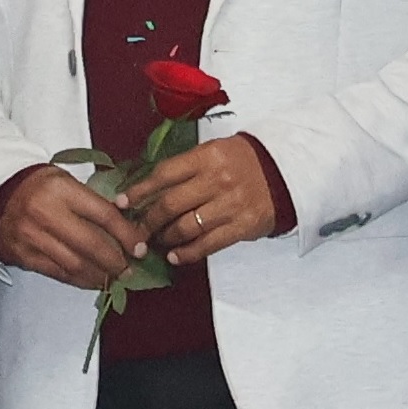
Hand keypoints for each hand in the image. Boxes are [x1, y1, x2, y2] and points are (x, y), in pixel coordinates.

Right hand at [0, 165, 143, 285]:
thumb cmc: (38, 187)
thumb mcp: (66, 182)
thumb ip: (93, 202)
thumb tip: (127, 227)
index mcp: (61, 189)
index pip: (104, 214)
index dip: (126, 234)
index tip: (140, 247)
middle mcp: (46, 213)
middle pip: (91, 245)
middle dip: (116, 261)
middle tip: (129, 269)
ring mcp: (32, 237)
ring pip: (75, 264)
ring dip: (100, 275)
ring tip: (114, 278)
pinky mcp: (23, 255)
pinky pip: (58, 273)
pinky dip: (79, 280)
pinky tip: (92, 280)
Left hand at [123, 135, 280, 266]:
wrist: (284, 172)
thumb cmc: (243, 161)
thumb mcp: (214, 152)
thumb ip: (185, 168)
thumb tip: (148, 188)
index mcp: (207, 156)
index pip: (164, 174)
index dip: (139, 190)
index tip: (122, 202)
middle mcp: (218, 179)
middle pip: (171, 204)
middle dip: (148, 220)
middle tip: (137, 230)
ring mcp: (231, 204)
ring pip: (186, 226)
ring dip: (166, 238)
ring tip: (156, 242)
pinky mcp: (243, 226)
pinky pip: (208, 244)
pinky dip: (188, 253)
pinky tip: (175, 256)